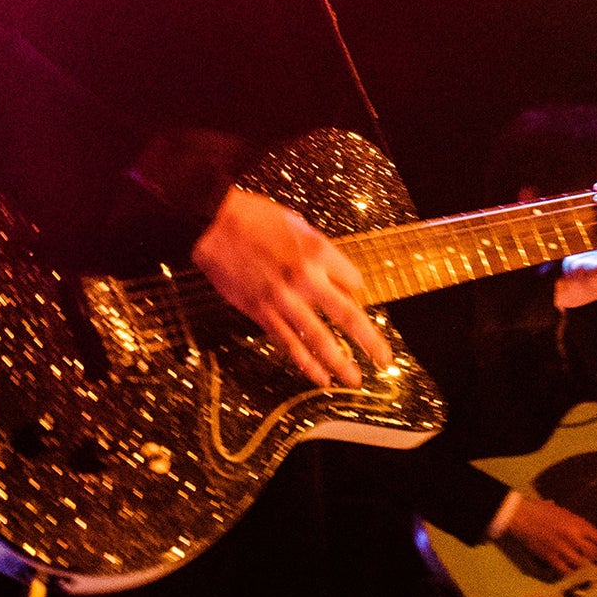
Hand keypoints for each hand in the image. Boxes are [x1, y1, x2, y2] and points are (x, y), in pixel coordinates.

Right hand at [191, 186, 392, 388]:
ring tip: (354, 379)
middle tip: (385, 360)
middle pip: (347, 316)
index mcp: (317, 251)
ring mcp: (283, 299)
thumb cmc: (251, 217)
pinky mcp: (261, 312)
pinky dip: (305, 363)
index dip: (357, 291)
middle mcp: (305, 278)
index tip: (355, 297)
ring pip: (319, 339)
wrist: (211, 223)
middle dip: (370, 341)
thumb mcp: (295, 222)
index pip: (353, 281)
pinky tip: (318, 377)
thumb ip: (317, 249)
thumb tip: (335, 273)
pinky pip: (288, 343)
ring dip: (340, 363)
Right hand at [499, 492, 596, 575]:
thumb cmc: (538, 509)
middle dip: (591, 554)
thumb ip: (571, 519)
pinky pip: (565, 570)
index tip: (592, 541)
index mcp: (575, 522)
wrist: (520, 516)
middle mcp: (572, 536)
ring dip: (580, 563)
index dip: (595, 540)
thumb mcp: (559, 510)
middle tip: (587, 555)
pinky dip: (567, 570)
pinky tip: (566, 567)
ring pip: (581, 563)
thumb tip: (578, 524)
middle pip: (592, 552)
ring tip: (577, 562)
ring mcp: (561, 548)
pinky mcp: (550, 557)